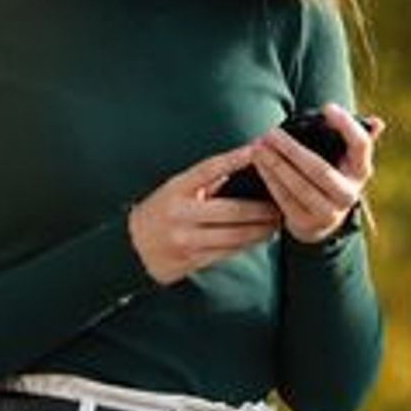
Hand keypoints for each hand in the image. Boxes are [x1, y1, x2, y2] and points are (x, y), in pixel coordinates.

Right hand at [128, 143, 284, 284]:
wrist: (133, 248)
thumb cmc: (160, 212)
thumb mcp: (175, 190)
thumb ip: (205, 182)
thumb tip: (240, 167)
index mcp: (175, 190)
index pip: (208, 169)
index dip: (233, 159)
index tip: (255, 150)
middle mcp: (180, 215)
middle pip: (231, 212)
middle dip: (260, 211)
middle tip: (278, 207)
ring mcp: (185, 239)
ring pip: (234, 236)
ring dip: (259, 231)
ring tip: (275, 225)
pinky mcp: (191, 259)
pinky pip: (226, 252)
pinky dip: (246, 245)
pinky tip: (258, 239)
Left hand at [252, 103, 386, 243]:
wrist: (321, 218)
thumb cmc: (329, 173)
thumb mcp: (342, 158)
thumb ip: (351, 137)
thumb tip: (378, 123)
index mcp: (360, 171)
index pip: (361, 146)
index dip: (347, 126)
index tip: (327, 107)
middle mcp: (349, 194)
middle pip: (320, 170)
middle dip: (292, 150)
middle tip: (270, 133)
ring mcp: (330, 213)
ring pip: (300, 187)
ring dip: (276, 165)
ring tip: (258, 147)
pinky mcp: (308, 224)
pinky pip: (286, 200)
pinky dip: (271, 181)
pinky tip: (259, 166)